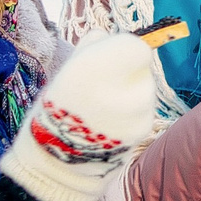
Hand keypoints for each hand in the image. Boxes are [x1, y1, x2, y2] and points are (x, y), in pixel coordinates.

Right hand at [0, 33, 159, 200]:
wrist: (56, 165)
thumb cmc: (55, 113)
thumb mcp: (64, 72)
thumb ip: (90, 48)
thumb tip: (106, 35)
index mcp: (96, 68)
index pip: (136, 46)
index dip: (124, 49)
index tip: (111, 57)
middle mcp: (121, 87)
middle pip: (143, 66)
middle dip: (128, 71)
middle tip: (104, 86)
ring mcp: (136, 112)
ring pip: (146, 88)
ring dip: (132, 92)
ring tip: (105, 107)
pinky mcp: (143, 131)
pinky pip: (145, 110)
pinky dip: (133, 113)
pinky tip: (111, 123)